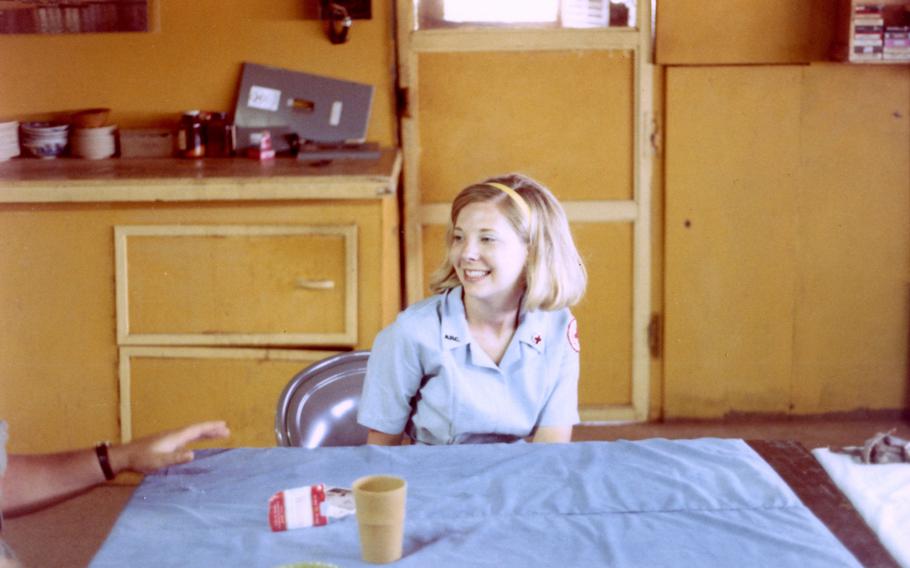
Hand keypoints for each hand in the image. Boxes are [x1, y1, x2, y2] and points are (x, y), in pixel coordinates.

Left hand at [113, 421, 230, 473]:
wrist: (124, 456)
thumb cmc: (141, 459)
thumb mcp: (159, 461)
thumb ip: (176, 458)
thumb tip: (193, 454)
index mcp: (175, 437)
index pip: (197, 430)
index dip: (211, 427)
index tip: (224, 425)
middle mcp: (175, 435)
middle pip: (197, 430)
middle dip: (212, 429)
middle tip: (227, 430)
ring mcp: (170, 438)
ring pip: (192, 433)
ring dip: (205, 433)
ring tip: (218, 435)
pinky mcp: (166, 443)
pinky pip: (187, 438)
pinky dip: (196, 438)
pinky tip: (197, 443)